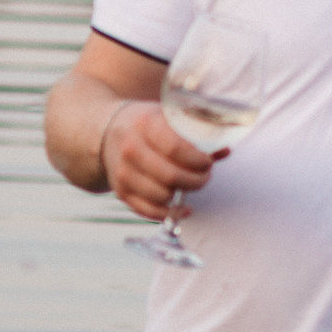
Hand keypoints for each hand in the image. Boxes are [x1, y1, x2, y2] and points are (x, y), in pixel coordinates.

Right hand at [100, 100, 222, 220]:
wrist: (107, 132)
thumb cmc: (148, 124)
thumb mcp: (168, 117)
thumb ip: (197, 133)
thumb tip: (225, 151)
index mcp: (146, 124)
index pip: (176, 148)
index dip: (198, 160)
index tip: (208, 163)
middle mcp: (131, 148)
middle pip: (170, 176)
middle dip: (196, 180)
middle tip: (205, 176)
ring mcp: (123, 172)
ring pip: (161, 195)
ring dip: (183, 195)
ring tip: (192, 184)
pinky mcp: (121, 191)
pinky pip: (148, 211)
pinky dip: (170, 214)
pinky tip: (184, 208)